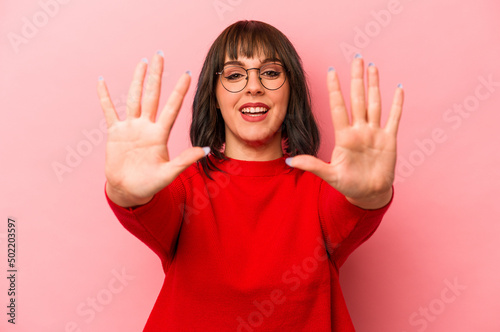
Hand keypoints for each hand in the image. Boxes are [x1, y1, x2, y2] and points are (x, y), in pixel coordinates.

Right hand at [97, 52, 208, 207]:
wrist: (129, 191)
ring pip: (134, 98)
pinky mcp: (116, 133)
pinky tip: (101, 81)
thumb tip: (205, 150)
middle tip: (160, 55)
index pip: (172, 108)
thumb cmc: (150, 184)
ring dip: (137, 80)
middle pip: (152, 95)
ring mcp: (131, 128)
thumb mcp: (169, 173)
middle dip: (156, 76)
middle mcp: (146, 126)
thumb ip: (185, 160)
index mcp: (160, 134)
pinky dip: (105, 97)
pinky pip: (109, 111)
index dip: (179, 91)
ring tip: (141, 63)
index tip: (187, 74)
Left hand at [287, 57, 403, 208]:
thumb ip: (312, 165)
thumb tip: (290, 161)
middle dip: (356, 79)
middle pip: (358, 99)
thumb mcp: (329, 175)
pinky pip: (393, 118)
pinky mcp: (389, 140)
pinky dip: (397, 104)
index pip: (338, 107)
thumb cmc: (348, 185)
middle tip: (357, 58)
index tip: (331, 71)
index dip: (335, 90)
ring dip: (374, 85)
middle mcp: (359, 130)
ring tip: (372, 67)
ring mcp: (374, 133)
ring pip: (375, 103)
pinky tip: (398, 88)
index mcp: (344, 137)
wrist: (368, 194)